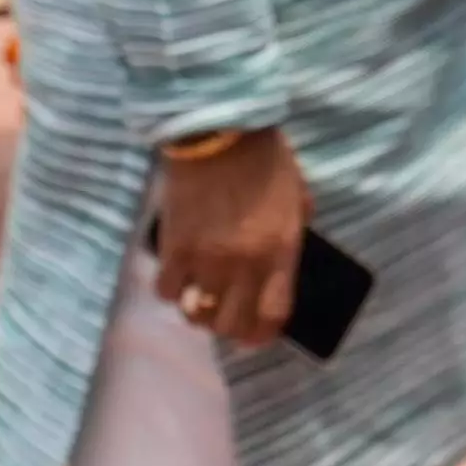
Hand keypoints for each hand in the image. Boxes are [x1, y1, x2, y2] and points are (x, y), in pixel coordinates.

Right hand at [154, 128, 307, 348]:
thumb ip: (292, 235)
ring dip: (199, 310)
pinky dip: (172, 288)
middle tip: (225, 314)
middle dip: (229, 326)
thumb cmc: (265, 160)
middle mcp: (244, 264)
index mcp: (280, 251)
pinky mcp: (173, 248)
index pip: (272, 315)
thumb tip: (279, 266)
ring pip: (196, 313)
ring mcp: (206, 259)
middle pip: (231, 324)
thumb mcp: (298, 198)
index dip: (262, 334)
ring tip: (200, 296)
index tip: (255, 334)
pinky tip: (178, 273)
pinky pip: (167, 291)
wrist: (218, 130)